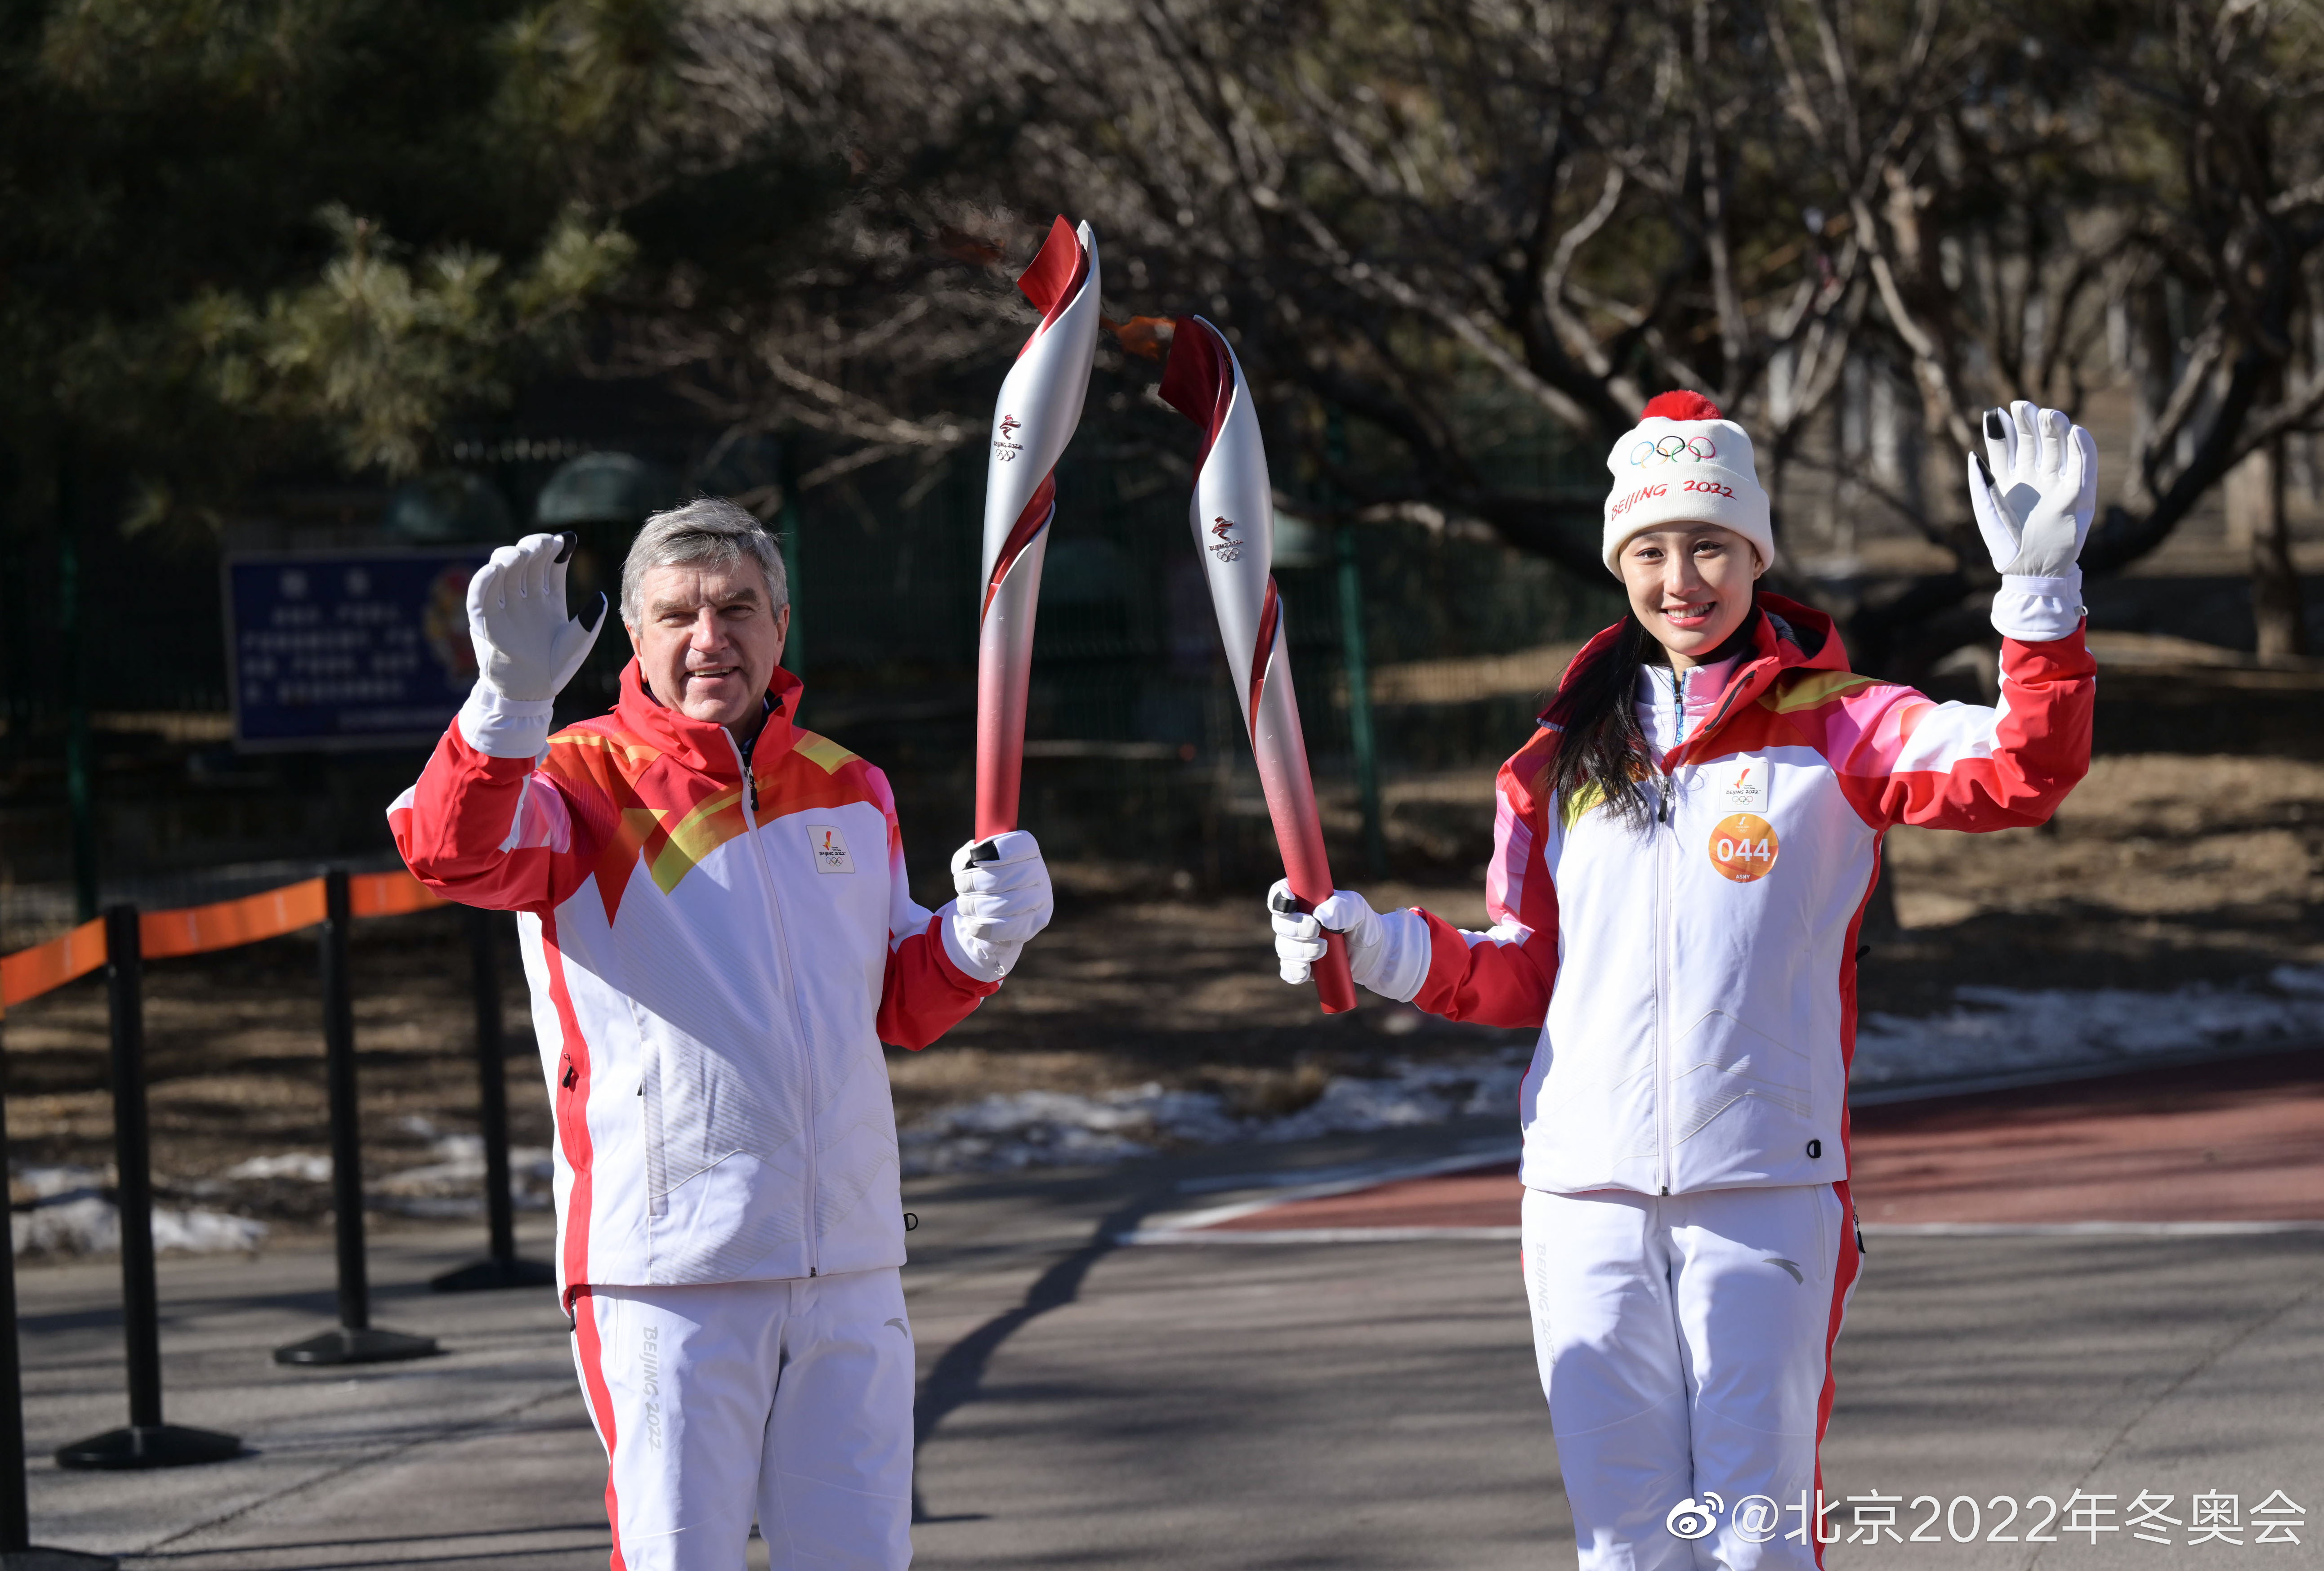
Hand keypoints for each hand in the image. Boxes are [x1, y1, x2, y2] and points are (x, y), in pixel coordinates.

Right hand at [468, 532, 604, 702]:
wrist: (530, 693)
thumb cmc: (556, 668)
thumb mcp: (577, 644)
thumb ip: (590, 621)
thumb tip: (601, 597)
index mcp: (549, 596)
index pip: (550, 562)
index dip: (556, 548)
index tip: (566, 540)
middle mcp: (525, 595)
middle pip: (526, 560)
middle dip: (533, 547)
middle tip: (544, 545)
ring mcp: (504, 605)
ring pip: (502, 570)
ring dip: (508, 557)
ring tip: (520, 554)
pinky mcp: (484, 619)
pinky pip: (480, 595)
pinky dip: (484, 580)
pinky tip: (495, 569)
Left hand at [946, 830, 1052, 979]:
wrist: (993, 917)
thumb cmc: (981, 882)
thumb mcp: (970, 864)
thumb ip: (966, 858)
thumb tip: (967, 861)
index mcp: (1030, 853)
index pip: (1020, 845)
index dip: (995, 849)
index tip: (975, 857)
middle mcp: (1040, 875)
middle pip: (1004, 877)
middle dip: (974, 881)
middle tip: (960, 884)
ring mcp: (1040, 902)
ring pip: (1001, 905)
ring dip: (973, 905)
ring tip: (964, 904)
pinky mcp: (1032, 926)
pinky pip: (1003, 928)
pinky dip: (981, 926)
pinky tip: (972, 923)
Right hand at [1268, 880, 1426, 998]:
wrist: (1375, 953)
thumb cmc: (1362, 923)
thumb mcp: (1356, 908)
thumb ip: (1341, 907)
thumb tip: (1320, 918)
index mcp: (1303, 901)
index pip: (1280, 894)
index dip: (1278, 896)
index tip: (1290, 901)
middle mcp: (1295, 922)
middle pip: (1279, 923)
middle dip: (1295, 927)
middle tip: (1315, 929)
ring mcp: (1296, 946)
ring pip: (1283, 948)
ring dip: (1300, 950)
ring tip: (1323, 949)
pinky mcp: (1302, 968)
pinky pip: (1288, 972)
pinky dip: (1296, 971)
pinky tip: (1308, 971)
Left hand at [1967, 401, 2096, 579]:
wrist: (2029, 570)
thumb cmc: (2004, 542)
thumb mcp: (1987, 510)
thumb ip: (1981, 482)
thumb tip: (1973, 454)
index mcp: (2011, 479)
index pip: (2008, 446)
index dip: (2004, 429)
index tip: (1998, 412)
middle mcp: (2036, 477)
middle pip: (2035, 441)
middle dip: (2030, 423)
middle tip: (2024, 405)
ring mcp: (2058, 484)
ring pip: (2059, 448)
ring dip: (2055, 430)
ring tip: (2048, 414)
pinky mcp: (2079, 496)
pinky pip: (2084, 468)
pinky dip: (2083, 450)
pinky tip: (2077, 432)